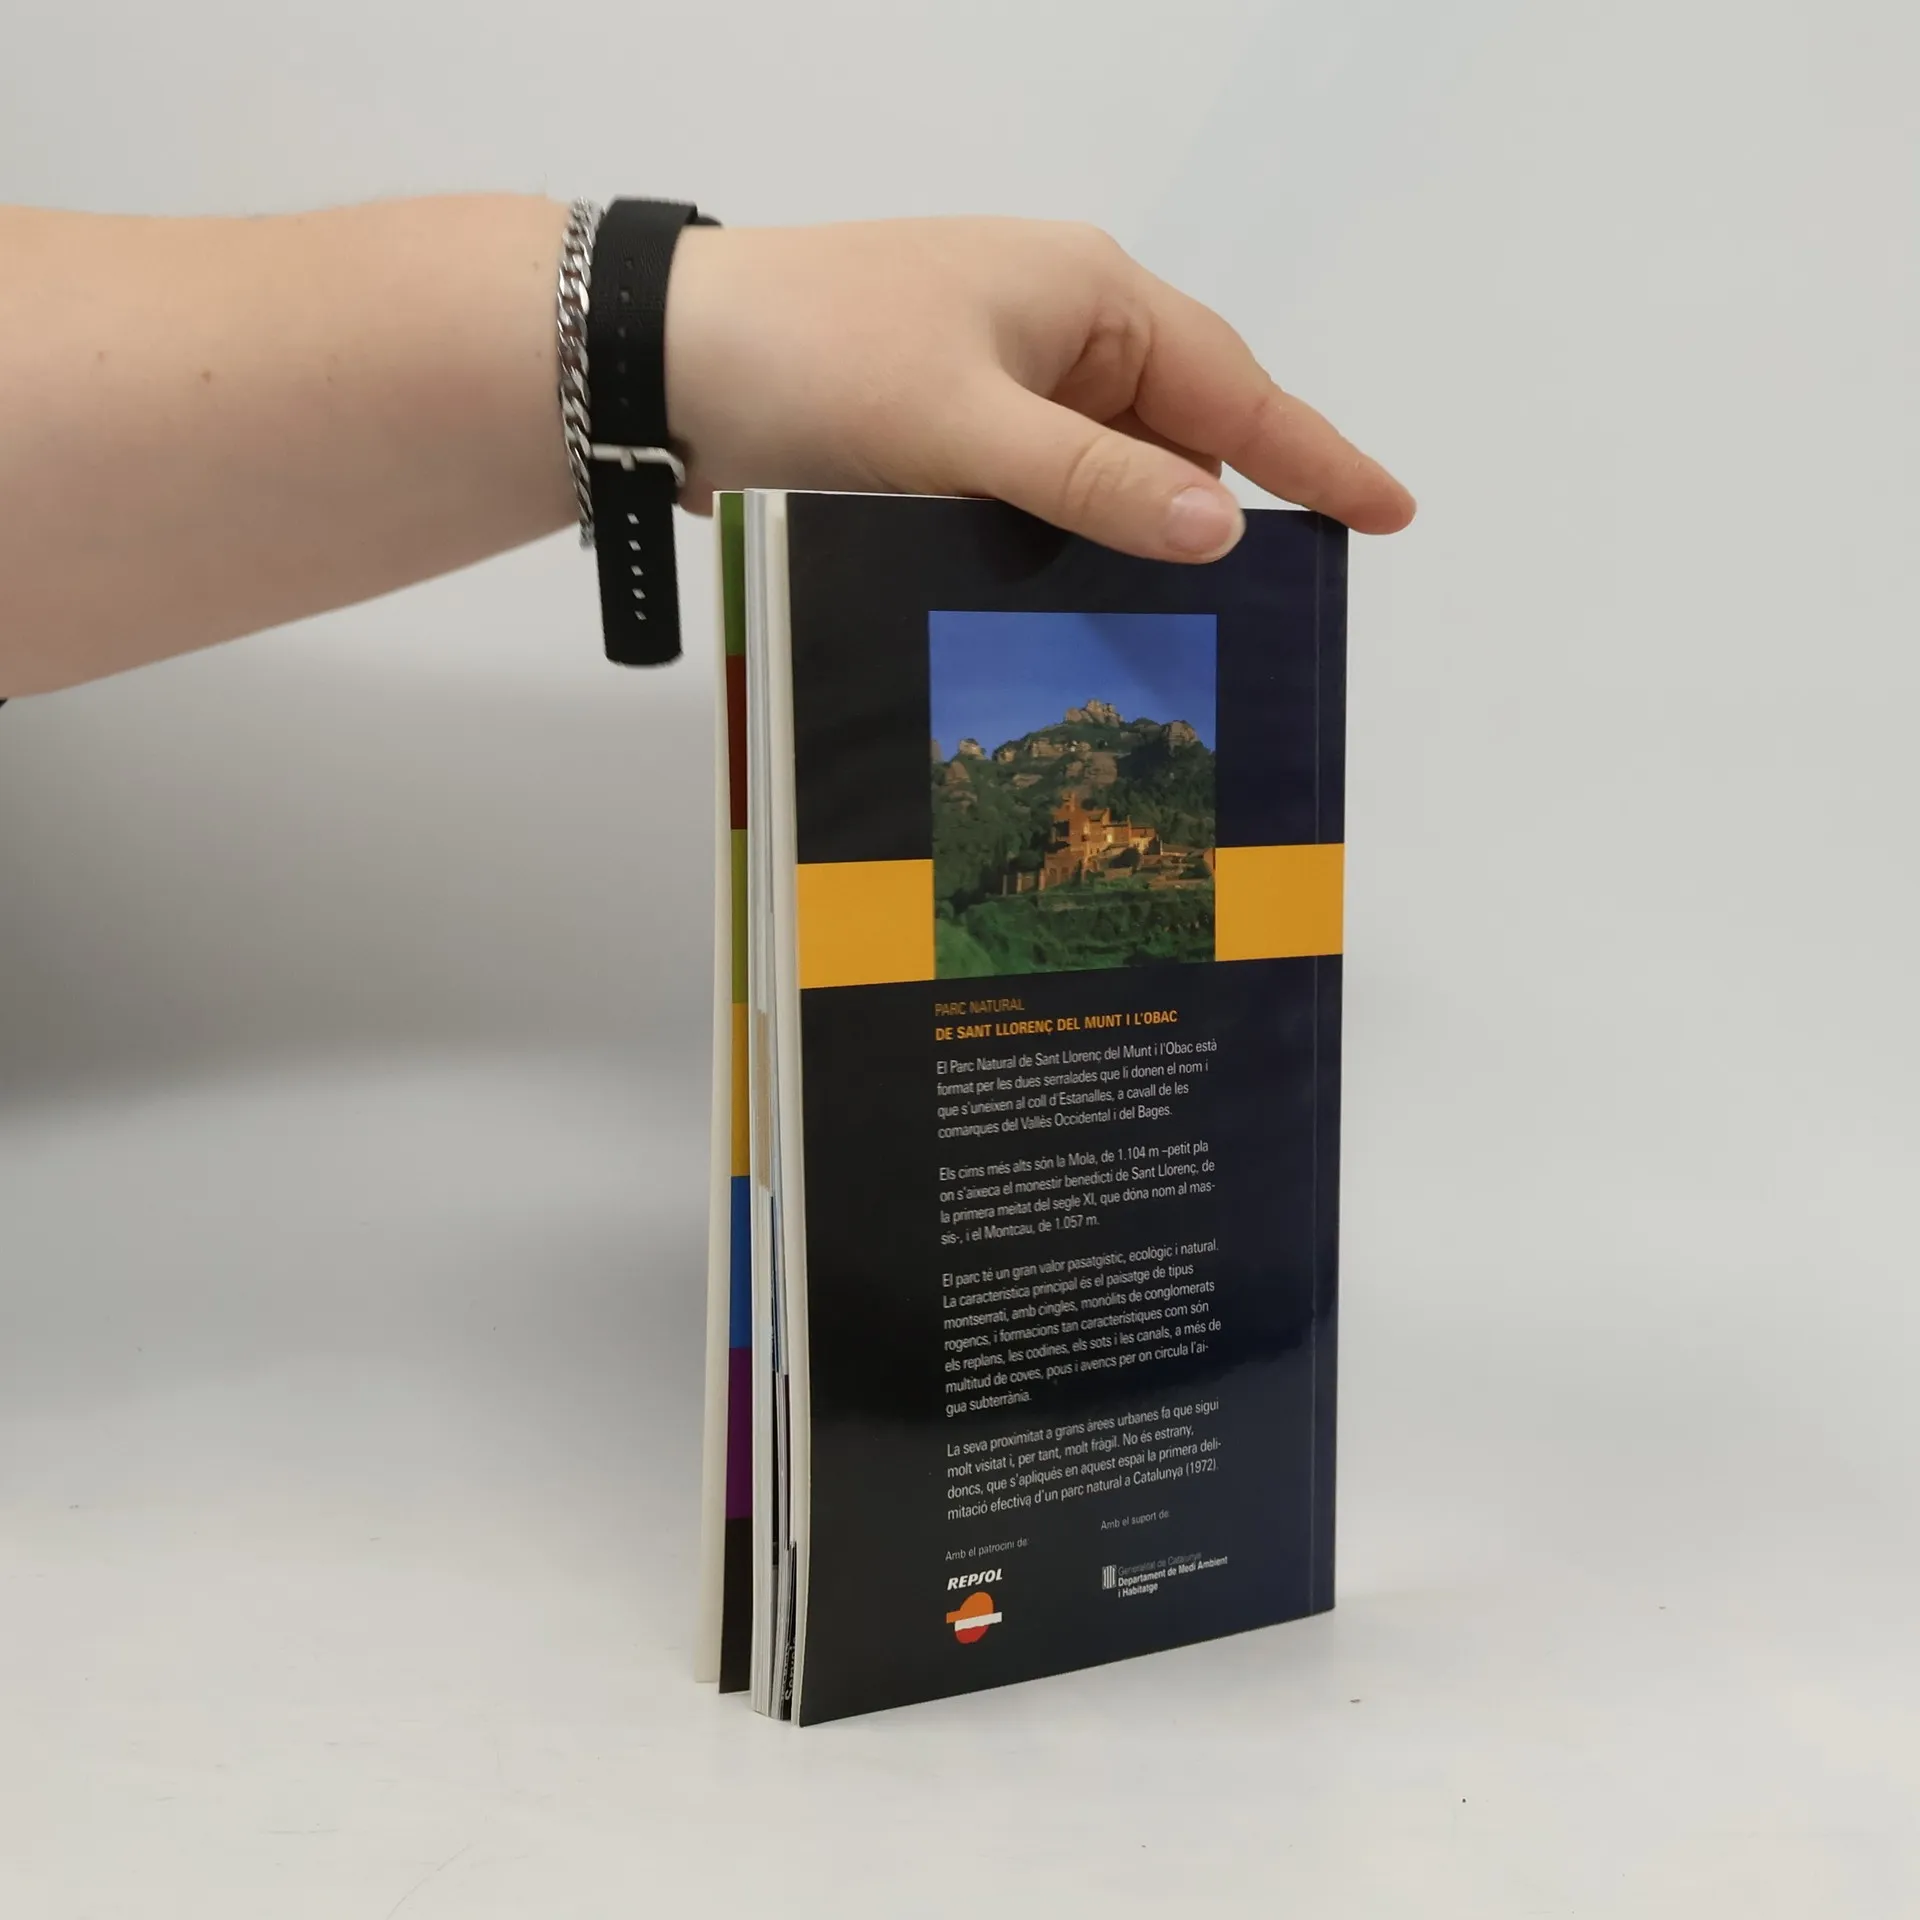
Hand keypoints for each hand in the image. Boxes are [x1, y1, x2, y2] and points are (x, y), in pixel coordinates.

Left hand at [666, 218, 1413, 561]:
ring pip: (1112, 467)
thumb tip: (1219, 529)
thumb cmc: (818, 358)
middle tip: (1286, 605)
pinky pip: (1049, 486)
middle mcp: (1061, 328)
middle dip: (1230, 511)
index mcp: (1089, 294)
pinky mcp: (953, 427)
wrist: (667, 359)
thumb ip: (1096, 481)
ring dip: (1142, 536)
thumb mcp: (970, 427)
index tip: (1389, 512)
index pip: (1233, 388)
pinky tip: (1090, 598)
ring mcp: (1006, 379)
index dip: (1315, 456)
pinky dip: (1074, 538)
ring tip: (1195, 627)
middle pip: (1181, 429)